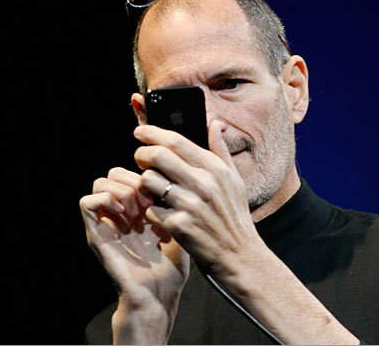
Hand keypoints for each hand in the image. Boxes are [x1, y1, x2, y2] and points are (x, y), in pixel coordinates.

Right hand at [79, 167, 188, 342]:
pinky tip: (126, 216)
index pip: (132, 172)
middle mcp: (120, 214)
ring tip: (138, 213)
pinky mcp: (95, 235)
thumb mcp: (179, 228)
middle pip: (115, 173)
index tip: (162, 196)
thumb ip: (175, 205)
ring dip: (122, 191)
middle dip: (134, 181)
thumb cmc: (171, 268)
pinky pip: (87, 202)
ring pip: (101, 182)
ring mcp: (107, 223)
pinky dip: (106, 201)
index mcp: (138, 210)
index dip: (146, 176)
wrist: (158, 295)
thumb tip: (177, 180)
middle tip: (149, 203)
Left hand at [133, 120, 262, 277]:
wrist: (239, 255)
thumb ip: (221, 150)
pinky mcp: (178, 225)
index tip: (140, 132)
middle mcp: (203, 183)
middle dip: (141, 153)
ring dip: (144, 183)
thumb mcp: (234, 181)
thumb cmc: (234, 216)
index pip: (177, 141)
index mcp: (215, 169)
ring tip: (151, 188)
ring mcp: (190, 205)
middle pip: (158, 156)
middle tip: (139, 158)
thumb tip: (215, 123)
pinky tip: (159, 213)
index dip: (153, 133)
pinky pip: (150, 208)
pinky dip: (151, 210)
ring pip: (149, 181)